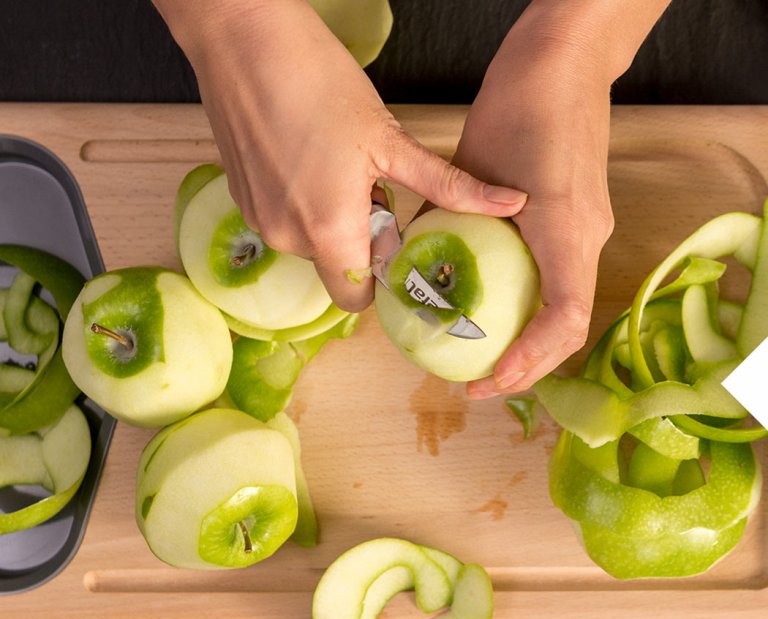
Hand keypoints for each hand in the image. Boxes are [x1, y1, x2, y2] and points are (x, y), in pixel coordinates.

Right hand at [153, 0, 527, 310]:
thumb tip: (512, 204)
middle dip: (358, 243)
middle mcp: (288, 238)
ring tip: (337, 167)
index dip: (379, 277)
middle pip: (336, 270)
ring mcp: (259, 221)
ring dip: (330, 222)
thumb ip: (448, 187)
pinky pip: (284, 223)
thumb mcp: (392, 141)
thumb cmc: (318, 81)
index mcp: (330, 232)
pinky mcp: (240, 202)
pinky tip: (307, 160)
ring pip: (310, 246)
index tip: (392, 239)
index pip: (358, 299)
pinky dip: (302, 206)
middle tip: (370, 189)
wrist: (242, 37)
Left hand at [458, 21, 613, 397]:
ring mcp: (586, 233)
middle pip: (567, 328)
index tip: (490, 379)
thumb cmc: (521, 106)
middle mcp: (585, 241)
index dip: (530, 358)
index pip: (565, 318)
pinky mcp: (576, 224)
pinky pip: (555, 282)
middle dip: (528, 368)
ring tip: (484, 364)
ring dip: (528, 346)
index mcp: (568, 232)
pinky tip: (490, 315)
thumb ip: (455, 222)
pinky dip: (528, 313)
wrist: (564, 64)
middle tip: (477, 386)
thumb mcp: (477, 168)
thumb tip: (417, 266)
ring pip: (562, 310)